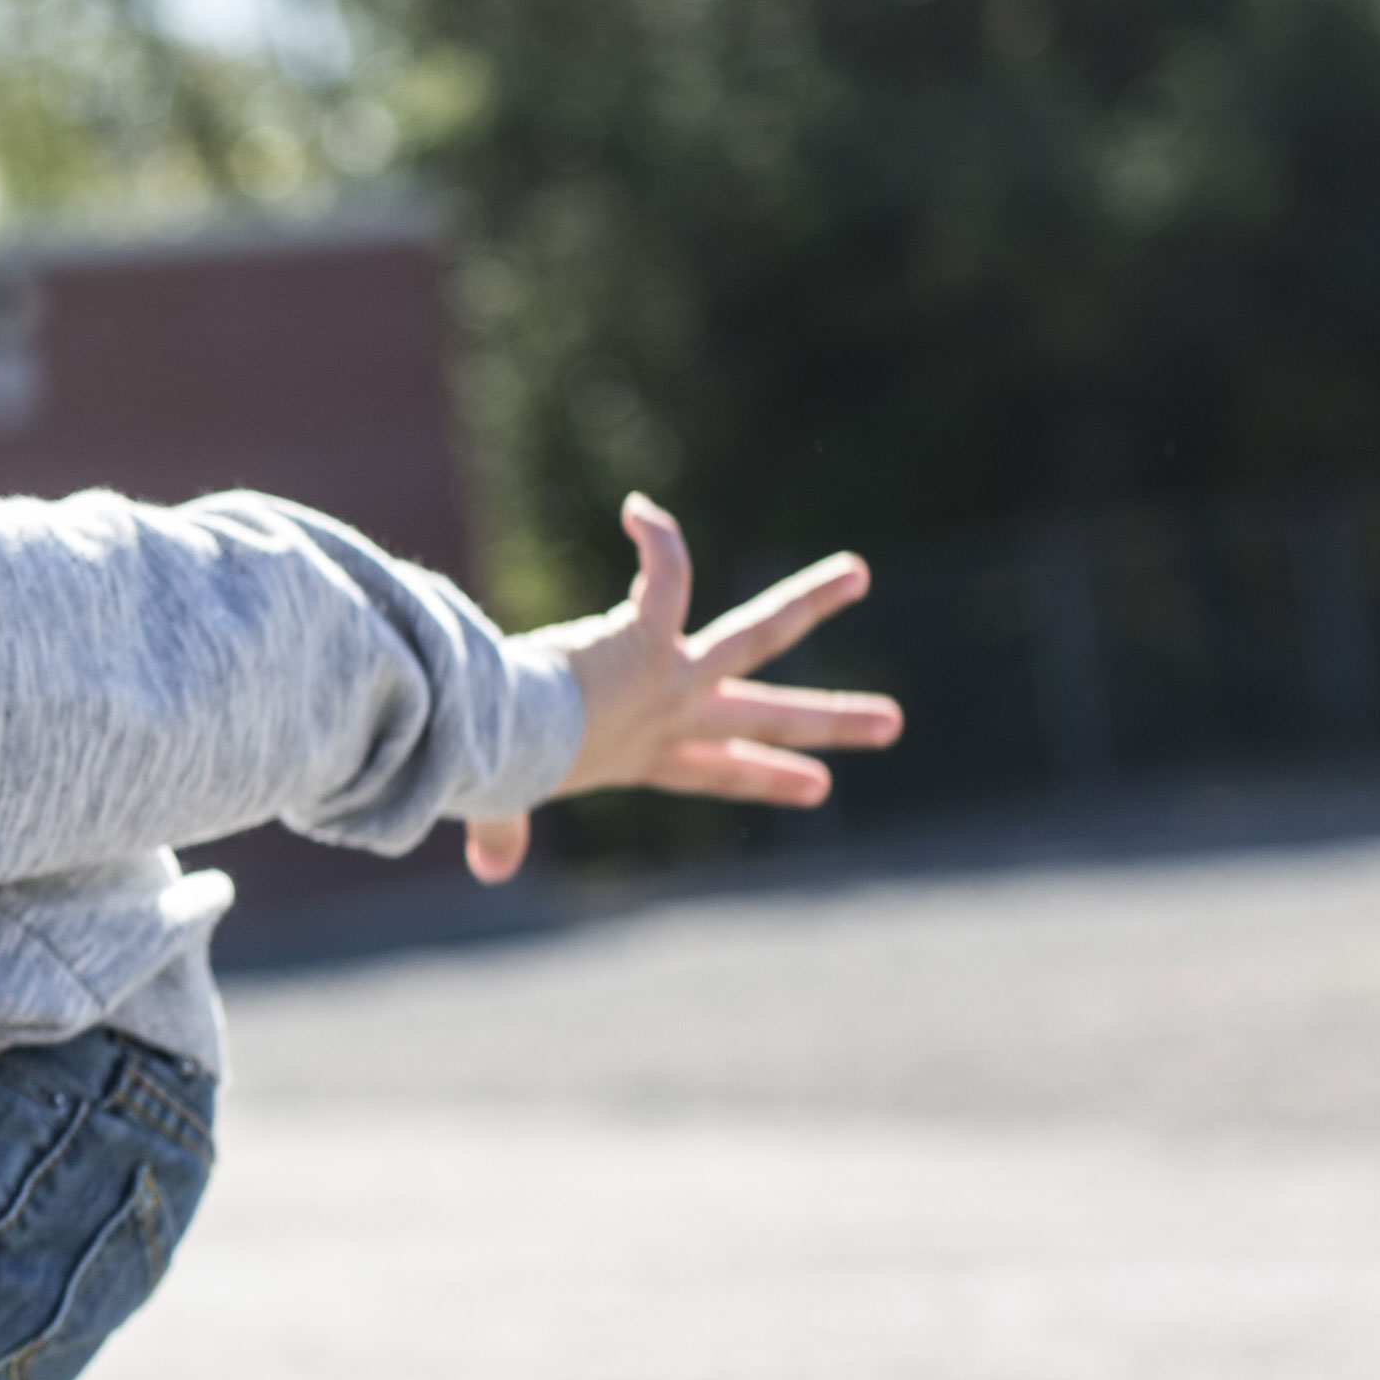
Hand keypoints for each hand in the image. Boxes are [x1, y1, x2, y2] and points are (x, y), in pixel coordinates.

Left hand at [464, 494, 905, 882]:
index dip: (765, 776)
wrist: (504, 741)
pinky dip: (659, 540)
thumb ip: (501, 830)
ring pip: (759, 634)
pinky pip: (671, 574)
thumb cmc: (497, 766)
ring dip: (809, 601)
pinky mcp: (655, 638)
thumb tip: (487, 869)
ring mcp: (673, 677)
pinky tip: (638, 510)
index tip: (817, 787)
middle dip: (831, 721)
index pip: (715, 770)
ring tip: (857, 572)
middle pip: (767, 715)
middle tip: (892, 722)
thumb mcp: (505, 799)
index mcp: (642, 756)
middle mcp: (673, 717)